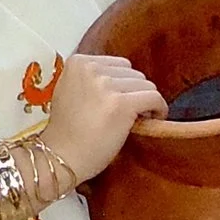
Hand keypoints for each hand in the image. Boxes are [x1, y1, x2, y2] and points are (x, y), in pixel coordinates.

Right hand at [43, 50, 165, 180]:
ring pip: (146, 86)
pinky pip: (154, 98)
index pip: (119, 65)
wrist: (60, 157)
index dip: (123, 85)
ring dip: (145, 103)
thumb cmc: (66, 132)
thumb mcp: (71, 91)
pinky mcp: (122, 104)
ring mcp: (106, 85)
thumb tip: (124, 80)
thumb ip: (92, 80)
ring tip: (136, 119)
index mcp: (78, 62)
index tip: (119, 101)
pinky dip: (159, 109)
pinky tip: (153, 119)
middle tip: (127, 114)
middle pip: (134, 73)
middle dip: (133, 93)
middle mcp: (92, 68)